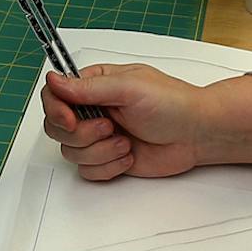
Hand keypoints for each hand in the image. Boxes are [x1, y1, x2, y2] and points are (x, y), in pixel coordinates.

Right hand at [41, 67, 251, 182]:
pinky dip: (109, 167)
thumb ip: (87, 87)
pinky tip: (130, 155)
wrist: (197, 134)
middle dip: (82, 134)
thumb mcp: (129, 88)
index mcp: (94, 85)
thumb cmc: (172, 103)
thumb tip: (53, 80)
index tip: (70, 119)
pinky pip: (88, 171)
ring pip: (72, 152)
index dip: (56, 110)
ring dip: (101, 151)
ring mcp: (99, 136)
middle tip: (109, 127)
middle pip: (57, 128)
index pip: (54, 95)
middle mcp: (93, 110)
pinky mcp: (109, 158)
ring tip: (126, 141)